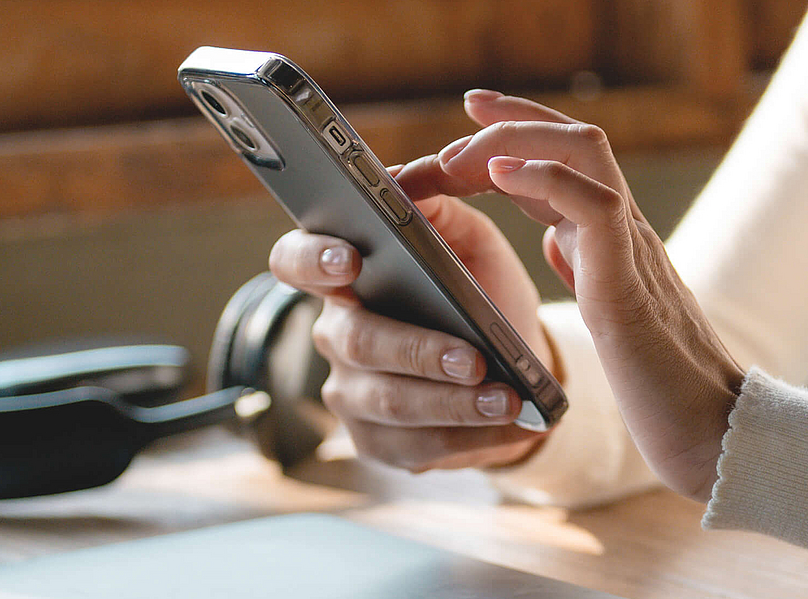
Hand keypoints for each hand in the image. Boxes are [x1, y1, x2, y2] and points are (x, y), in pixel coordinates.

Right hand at [267, 93, 564, 471]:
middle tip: (473, 358)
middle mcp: (336, 334)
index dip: (313, 260)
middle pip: (356, 341)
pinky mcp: (380, 442)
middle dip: (418, 350)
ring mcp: (352, 394)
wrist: (511, 363)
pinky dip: (469, 437)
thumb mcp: (471, 243)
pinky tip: (508, 427)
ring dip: (453, 402)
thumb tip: (409, 183)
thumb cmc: (480, 292)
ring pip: (389, 401)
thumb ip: (441, 211)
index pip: (296, 260)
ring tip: (506, 398)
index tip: (351, 260)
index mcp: (344, 275)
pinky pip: (417, 446)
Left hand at [436, 92, 745, 500]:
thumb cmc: (663, 391)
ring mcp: (633, 251)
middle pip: (574, 140)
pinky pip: (594, 204)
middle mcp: (626, 233)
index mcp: (614, 241)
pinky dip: (544, 178)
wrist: (714, 435)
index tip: (467, 120)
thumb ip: (589, 272)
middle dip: (510, 120)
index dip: (515, 136)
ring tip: (460, 154)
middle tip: (457, 118)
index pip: (564, 163)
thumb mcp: (611, 318)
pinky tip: (500, 176)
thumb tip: (558, 241)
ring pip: (585, 152)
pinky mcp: (629, 283)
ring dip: (516, 139)